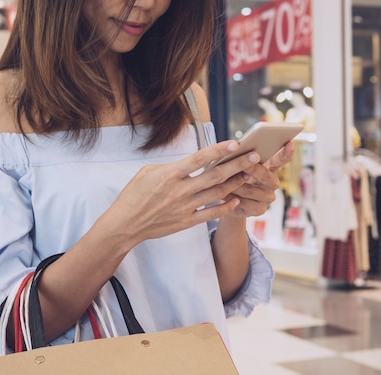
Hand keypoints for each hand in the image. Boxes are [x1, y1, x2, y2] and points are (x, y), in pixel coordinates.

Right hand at [102, 140, 261, 242]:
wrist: (125, 225)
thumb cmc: (134, 195)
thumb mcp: (147, 172)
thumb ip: (171, 166)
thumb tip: (190, 161)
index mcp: (169, 174)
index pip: (199, 158)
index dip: (219, 150)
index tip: (236, 143)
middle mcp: (180, 190)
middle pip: (216, 175)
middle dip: (238, 165)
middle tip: (255, 156)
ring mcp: (185, 207)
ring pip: (217, 193)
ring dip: (236, 183)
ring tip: (251, 174)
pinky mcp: (186, 221)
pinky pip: (211, 214)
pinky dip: (225, 207)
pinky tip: (236, 199)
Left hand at [223, 140, 294, 217]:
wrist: (231, 202)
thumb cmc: (235, 177)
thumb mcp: (240, 166)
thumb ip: (243, 158)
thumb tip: (237, 149)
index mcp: (270, 168)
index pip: (282, 159)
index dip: (286, 152)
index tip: (289, 143)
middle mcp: (273, 183)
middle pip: (264, 175)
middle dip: (252, 169)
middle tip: (243, 165)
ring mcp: (267, 198)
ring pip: (250, 190)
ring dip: (234, 185)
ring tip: (221, 179)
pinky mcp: (259, 210)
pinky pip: (243, 203)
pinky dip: (231, 198)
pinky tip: (221, 194)